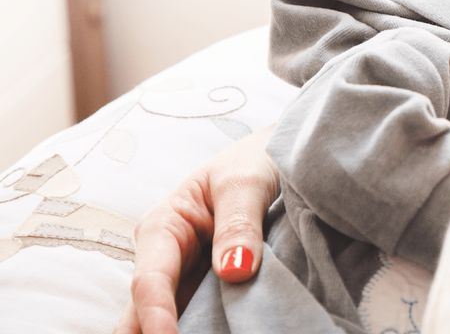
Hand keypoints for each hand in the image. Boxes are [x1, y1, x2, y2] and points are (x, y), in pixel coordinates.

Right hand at [114, 125, 280, 333]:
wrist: (278, 159)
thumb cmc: (254, 160)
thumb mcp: (246, 182)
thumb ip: (239, 223)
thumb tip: (235, 271)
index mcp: (163, 227)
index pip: (150, 282)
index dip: (155, 319)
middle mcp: (166, 260)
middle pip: (144, 314)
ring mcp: (187, 279)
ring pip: (168, 323)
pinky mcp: (209, 292)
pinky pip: (199, 322)